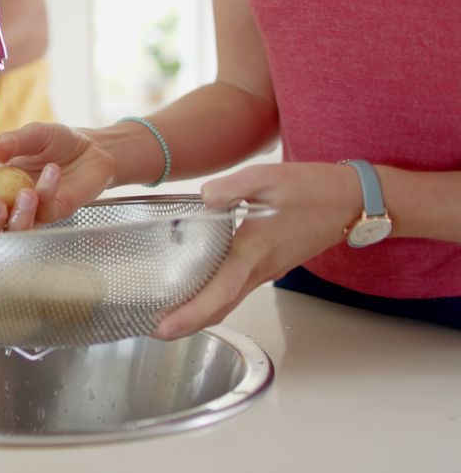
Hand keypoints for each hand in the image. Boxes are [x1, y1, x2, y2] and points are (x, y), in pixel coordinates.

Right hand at [0, 122, 116, 232]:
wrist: (93, 147)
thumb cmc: (57, 142)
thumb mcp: (31, 135)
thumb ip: (7, 144)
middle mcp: (6, 203)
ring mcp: (29, 213)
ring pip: (12, 232)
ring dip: (17, 218)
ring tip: (27, 193)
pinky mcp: (53, 215)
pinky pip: (43, 213)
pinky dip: (46, 192)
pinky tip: (53, 171)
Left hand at [152, 162, 363, 339]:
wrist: (353, 200)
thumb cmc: (313, 189)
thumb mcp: (268, 177)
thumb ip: (232, 187)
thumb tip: (205, 199)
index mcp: (254, 250)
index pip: (219, 291)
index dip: (191, 313)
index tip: (164, 327)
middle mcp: (261, 268)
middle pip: (220, 307)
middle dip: (187, 323)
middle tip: (155, 330)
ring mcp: (268, 271)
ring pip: (230, 302)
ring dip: (200, 314)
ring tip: (168, 315)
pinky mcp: (271, 266)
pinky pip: (239, 290)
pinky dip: (215, 299)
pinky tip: (198, 290)